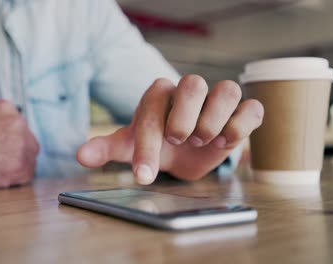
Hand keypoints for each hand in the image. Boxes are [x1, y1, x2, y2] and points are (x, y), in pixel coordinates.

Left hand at [77, 75, 263, 184]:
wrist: (185, 151)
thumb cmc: (156, 144)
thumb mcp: (131, 146)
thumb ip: (107, 148)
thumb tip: (81, 155)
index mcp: (159, 95)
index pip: (153, 108)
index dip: (147, 143)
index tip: (143, 175)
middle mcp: (189, 92)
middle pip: (193, 84)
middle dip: (185, 118)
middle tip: (179, 140)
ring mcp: (217, 100)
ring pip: (227, 89)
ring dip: (215, 120)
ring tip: (204, 141)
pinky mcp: (241, 112)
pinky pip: (251, 108)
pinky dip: (242, 126)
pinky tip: (226, 141)